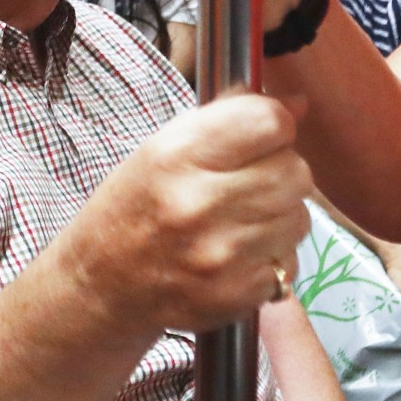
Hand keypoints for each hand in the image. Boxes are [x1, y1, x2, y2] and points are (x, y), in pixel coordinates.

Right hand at [67, 93, 311, 331]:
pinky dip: (275, 254)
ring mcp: (222, 254)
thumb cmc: (131, 208)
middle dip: (281, 170)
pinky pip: (290, 260)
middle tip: (250, 180)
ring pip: (299, 216)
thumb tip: (297, 105)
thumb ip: (228, 117)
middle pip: (294, 171)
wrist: (101, 287)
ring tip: (242, 218)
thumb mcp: (160, 148)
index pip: (268, 122)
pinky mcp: (239, 294)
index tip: (263, 134)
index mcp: (176, 156)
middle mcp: (200, 203)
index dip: (274, 123)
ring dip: (281, 213)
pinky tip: (241, 252)